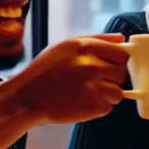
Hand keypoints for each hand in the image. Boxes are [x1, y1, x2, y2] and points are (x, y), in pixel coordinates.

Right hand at [12, 34, 130, 123]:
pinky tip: (80, 103)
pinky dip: (97, 108)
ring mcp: (93, 87)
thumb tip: (121, 39)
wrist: (25, 98)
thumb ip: (96, 39)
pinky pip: (108, 108)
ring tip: (85, 94)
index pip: (122, 54)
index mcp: (85, 47)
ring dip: (106, 95)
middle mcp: (91, 65)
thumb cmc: (44, 71)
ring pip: (118, 93)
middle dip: (110, 79)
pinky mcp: (92, 107)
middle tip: (92, 82)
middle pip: (121, 73)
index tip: (107, 67)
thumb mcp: (65, 46)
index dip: (116, 62)